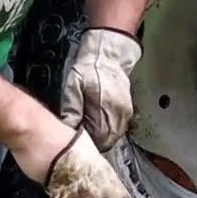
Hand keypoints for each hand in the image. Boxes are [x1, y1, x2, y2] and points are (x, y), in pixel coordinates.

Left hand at [61, 27, 140, 150]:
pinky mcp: (127, 110)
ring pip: (114, 137)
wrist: (108, 55)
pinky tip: (98, 123)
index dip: (86, 140)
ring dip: (102, 137)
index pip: (97, 137)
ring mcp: (125, 112)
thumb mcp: (74, 85)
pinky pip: (118, 129)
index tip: (76, 136)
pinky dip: (109, 131)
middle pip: (107, 140)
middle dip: (94, 141)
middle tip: (82, 134)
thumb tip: (69, 127)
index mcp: (104, 106)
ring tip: (89, 128)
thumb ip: (72, 108)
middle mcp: (118, 112)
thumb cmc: (89, 68)